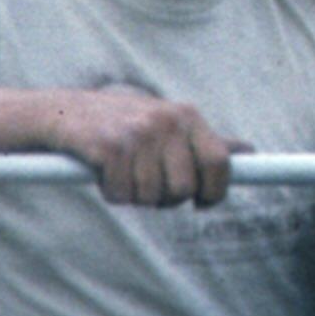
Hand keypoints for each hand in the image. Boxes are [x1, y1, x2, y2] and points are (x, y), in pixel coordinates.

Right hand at [31, 83, 234, 206]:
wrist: (65, 113)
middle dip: (165, 198)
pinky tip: (104, 173)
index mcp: (187, 116)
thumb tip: (249, 151)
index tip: (201, 203)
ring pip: (151, 196)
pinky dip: (111, 193)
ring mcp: (138, 132)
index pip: (219, 163)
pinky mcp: (109, 146)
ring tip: (123, 173)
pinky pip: (121, 194)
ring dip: (135, 195)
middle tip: (147, 185)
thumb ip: (206, 141)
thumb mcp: (170, 126)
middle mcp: (167, 120)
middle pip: (183, 189)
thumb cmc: (125, 125)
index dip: (214, 192)